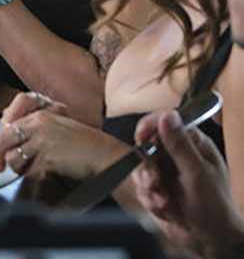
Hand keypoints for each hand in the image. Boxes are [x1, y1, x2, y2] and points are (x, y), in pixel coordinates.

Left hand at [0, 92, 126, 181]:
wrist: (106, 155)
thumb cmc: (82, 146)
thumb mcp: (53, 132)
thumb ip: (28, 136)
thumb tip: (0, 149)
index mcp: (38, 114)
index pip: (5, 125)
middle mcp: (38, 123)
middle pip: (3, 139)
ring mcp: (42, 139)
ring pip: (13, 157)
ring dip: (20, 167)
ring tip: (37, 167)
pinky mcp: (47, 155)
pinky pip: (28, 170)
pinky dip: (34, 175)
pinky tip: (46, 172)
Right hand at [128, 108, 243, 258]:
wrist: (210, 241)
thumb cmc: (215, 208)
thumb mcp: (197, 174)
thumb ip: (180, 145)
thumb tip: (168, 115)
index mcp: (195, 145)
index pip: (167, 122)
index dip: (151, 126)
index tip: (142, 137)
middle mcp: (179, 156)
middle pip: (148, 145)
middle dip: (148, 166)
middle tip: (155, 180)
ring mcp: (167, 172)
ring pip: (141, 167)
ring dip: (148, 186)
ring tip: (162, 200)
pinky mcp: (157, 189)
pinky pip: (140, 186)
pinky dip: (149, 198)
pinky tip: (163, 207)